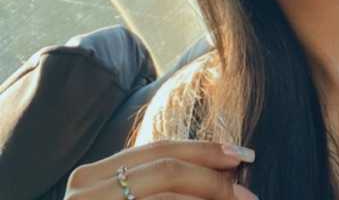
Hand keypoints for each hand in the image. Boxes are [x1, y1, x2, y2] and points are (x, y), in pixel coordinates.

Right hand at [63, 139, 257, 199]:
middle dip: (213, 178)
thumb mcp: (128, 199)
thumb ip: (160, 185)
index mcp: (94, 176)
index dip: (204, 149)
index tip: (242, 155)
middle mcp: (86, 190)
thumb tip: (221, 173)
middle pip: (166, 169)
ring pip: (166, 196)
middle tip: (248, 194)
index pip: (159, 149)